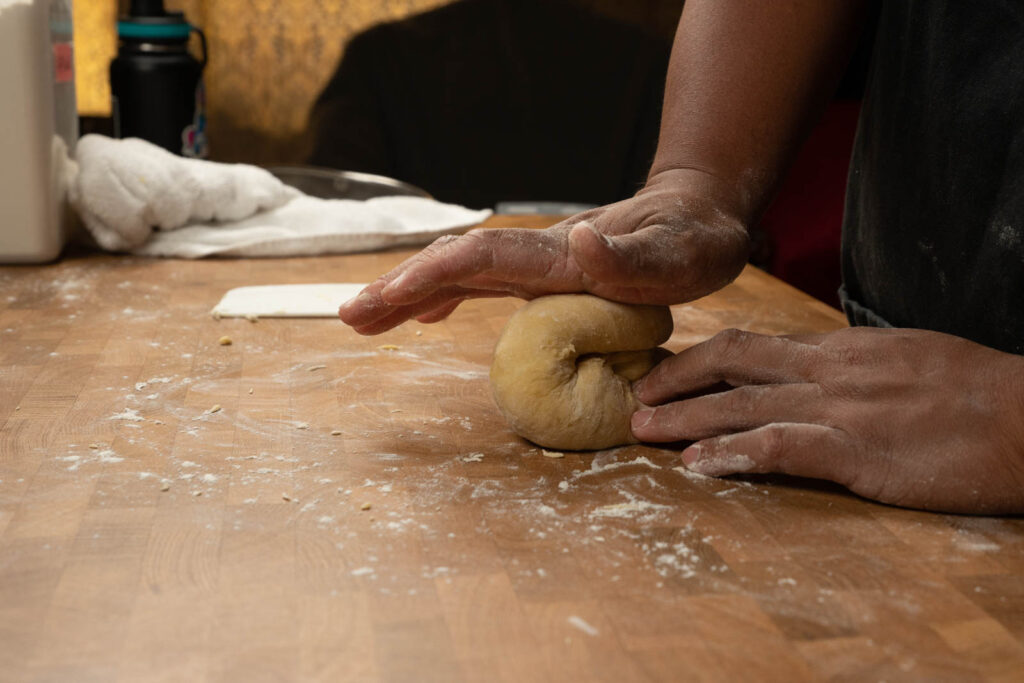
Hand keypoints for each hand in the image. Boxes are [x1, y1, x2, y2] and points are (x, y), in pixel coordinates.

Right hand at [338, 169, 749, 333]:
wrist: (698, 212)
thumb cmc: (694, 239)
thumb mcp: (680, 254)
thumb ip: (632, 256)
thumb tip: (577, 242)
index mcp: (560, 256)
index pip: (483, 258)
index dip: (435, 276)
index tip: (392, 298)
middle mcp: (538, 254)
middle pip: (454, 265)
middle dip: (400, 288)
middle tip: (348, 315)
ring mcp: (536, 263)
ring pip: (459, 276)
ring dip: (409, 295)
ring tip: (361, 319)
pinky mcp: (543, 274)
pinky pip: (481, 285)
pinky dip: (444, 299)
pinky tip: (424, 319)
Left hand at [631, 326, 1023, 513]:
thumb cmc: (972, 393)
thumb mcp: (902, 359)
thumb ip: (848, 367)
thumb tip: (808, 373)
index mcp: (840, 349)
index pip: (753, 344)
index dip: (701, 358)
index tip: (669, 372)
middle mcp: (830, 369)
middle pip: (732, 362)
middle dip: (676, 379)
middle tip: (637, 397)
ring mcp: (841, 408)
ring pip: (742, 404)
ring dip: (686, 418)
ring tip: (644, 430)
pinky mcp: (858, 450)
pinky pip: (781, 447)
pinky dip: (733, 454)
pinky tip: (701, 466)